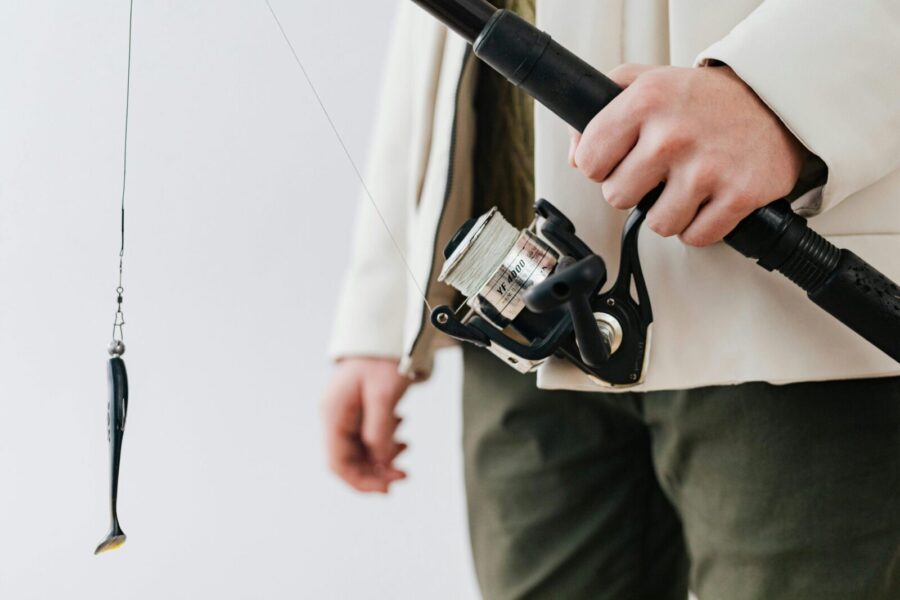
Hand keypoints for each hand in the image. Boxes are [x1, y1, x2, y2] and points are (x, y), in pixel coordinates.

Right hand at [321, 357, 410, 492]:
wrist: (389, 334)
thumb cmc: (384, 360)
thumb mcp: (384, 395)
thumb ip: (379, 430)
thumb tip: (380, 461)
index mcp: (334, 414)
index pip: (337, 462)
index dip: (360, 481)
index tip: (386, 488)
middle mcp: (336, 417)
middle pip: (349, 460)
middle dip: (376, 470)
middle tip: (404, 473)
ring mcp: (346, 415)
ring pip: (361, 451)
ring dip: (383, 456)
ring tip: (406, 446)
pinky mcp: (359, 411)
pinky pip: (368, 437)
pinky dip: (385, 441)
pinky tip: (401, 430)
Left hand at [568, 64, 806, 245]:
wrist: (775, 99)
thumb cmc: (703, 99)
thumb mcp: (646, 82)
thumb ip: (598, 109)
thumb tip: (575, 156)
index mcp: (645, 101)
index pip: (588, 162)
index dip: (601, 166)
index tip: (619, 160)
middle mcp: (673, 134)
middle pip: (617, 198)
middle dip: (633, 190)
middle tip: (655, 174)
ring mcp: (707, 167)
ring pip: (656, 224)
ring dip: (668, 212)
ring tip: (684, 186)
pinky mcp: (738, 195)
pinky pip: (696, 237)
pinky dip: (700, 226)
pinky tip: (707, 200)